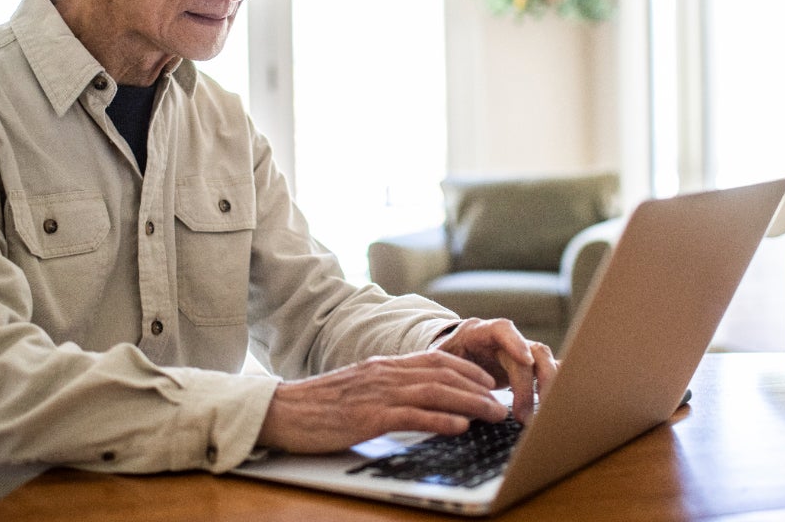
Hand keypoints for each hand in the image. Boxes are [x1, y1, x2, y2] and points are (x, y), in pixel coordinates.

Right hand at [256, 350, 508, 453]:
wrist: (282, 410)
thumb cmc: (319, 405)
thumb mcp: (358, 388)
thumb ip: (387, 389)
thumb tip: (417, 401)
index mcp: (384, 366)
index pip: (436, 358)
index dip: (468, 369)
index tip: (489, 381)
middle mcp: (386, 374)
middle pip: (443, 375)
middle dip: (478, 389)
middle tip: (502, 403)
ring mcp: (378, 394)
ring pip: (435, 392)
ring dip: (470, 404)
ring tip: (493, 415)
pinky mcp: (369, 417)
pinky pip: (412, 416)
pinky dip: (440, 421)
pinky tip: (459, 427)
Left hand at [430, 318, 557, 424]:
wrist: (453, 354)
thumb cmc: (445, 358)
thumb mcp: (438, 362)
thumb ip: (445, 372)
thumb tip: (451, 397)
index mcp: (480, 332)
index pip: (503, 329)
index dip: (515, 342)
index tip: (524, 360)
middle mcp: (507, 340)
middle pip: (532, 352)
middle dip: (532, 384)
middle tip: (524, 416)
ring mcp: (521, 352)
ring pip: (545, 362)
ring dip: (546, 390)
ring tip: (538, 419)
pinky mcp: (529, 367)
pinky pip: (548, 372)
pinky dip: (555, 387)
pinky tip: (558, 406)